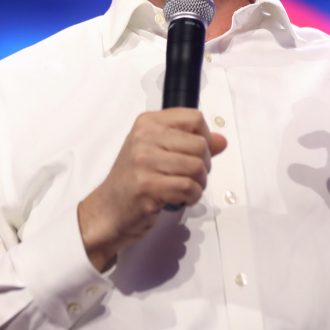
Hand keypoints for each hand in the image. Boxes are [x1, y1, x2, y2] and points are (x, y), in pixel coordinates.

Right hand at [78, 109, 226, 270]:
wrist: (107, 210)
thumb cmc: (133, 180)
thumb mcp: (158, 153)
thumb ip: (190, 144)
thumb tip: (221, 141)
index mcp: (148, 123)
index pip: (194, 118)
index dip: (205, 137)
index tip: (198, 152)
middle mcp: (144, 137)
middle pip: (199, 144)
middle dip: (204, 165)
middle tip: (192, 176)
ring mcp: (144, 162)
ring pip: (196, 167)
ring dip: (199, 183)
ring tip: (187, 188)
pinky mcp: (147, 186)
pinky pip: (188, 187)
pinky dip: (192, 196)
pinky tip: (182, 198)